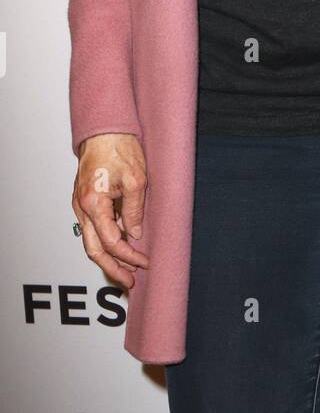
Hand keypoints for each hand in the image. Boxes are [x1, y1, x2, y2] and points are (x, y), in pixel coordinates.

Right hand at [72, 133, 149, 289]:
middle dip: (112, 268)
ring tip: (126, 270)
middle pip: (94, 250)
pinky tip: (120, 247)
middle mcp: (82, 207)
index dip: (129, 255)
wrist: (105, 131)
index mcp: (93, 203)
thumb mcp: (137, 179)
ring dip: (108, 258)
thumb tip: (134, 233)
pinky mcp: (85, 201)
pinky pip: (93, 228)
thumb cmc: (120, 148)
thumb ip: (134, 210)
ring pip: (91, 241)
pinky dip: (105, 242)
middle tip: (129, 282)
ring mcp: (80, 205)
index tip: (145, 262)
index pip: (111, 241)